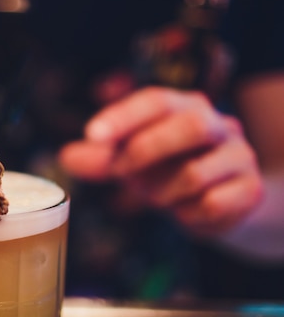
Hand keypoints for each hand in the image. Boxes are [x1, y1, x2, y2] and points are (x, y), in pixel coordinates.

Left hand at [58, 86, 263, 235]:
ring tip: (159, 198)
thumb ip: (102, 159)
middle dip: (147, 151)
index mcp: (185, 108)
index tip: (92, 135)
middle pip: (192, 125)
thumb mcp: (133, 162)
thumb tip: (66, 157)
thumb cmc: (169, 171)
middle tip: (121, 173)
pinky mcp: (250, 190)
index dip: (124, 116)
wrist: (221, 201)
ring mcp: (239, 156)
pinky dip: (188, 215)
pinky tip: (186, 212)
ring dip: (164, 193)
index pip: (156, 100)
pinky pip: (213, 205)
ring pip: (197, 173)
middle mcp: (219, 124)